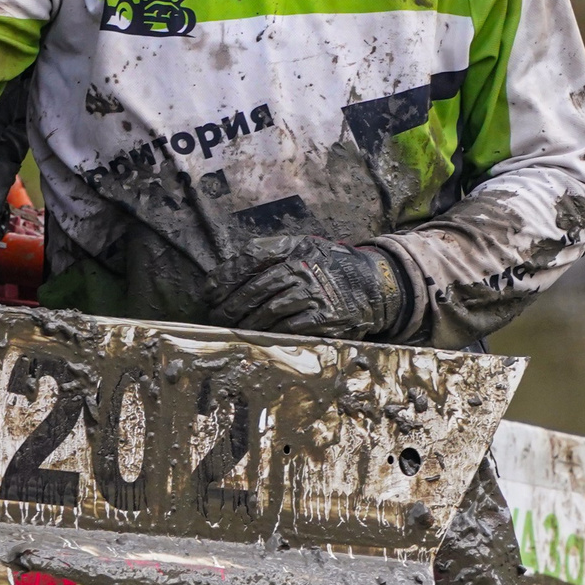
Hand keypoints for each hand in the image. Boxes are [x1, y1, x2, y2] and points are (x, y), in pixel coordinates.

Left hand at [216, 235, 407, 339]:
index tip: (210, 290)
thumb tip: (227, 276)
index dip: (228, 273)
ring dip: (247, 323)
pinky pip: (289, 328)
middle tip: (217, 317)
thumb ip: (273, 254)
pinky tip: (259, 338)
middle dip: (232, 305)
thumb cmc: (330, 267)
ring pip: (270, 311)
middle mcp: (305, 267)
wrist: (374, 285)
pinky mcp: (325, 318)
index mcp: (296, 247)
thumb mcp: (305, 248)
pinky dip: (270, 334)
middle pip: (257, 287)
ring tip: (233, 330)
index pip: (254, 255)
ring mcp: (315, 293)